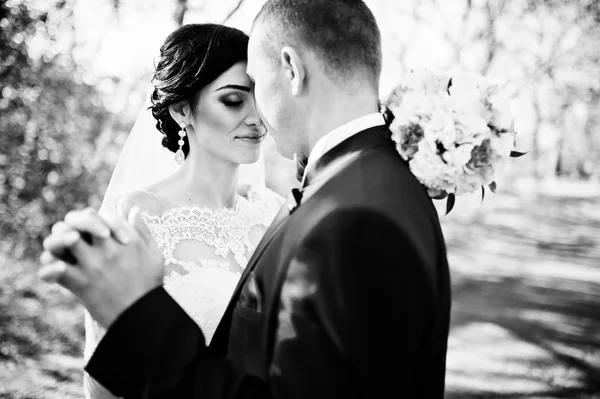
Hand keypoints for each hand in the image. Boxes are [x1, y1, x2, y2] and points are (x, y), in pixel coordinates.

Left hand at [39, 207, 163, 327]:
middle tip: (73, 234)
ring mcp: (92, 266)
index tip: (95, 229)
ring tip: (62, 250)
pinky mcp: (80, 284)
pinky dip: (50, 269)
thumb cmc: (150, 285)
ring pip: (63, 240)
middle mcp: (107, 249)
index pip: (103, 214)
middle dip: (72, 224)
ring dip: (58, 241)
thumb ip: (143, 230)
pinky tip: (56, 270)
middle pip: (79, 221)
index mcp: (125, 240)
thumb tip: (133, 210)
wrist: (141, 315)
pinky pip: (56, 270)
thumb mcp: (154, 254)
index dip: (95, 217)